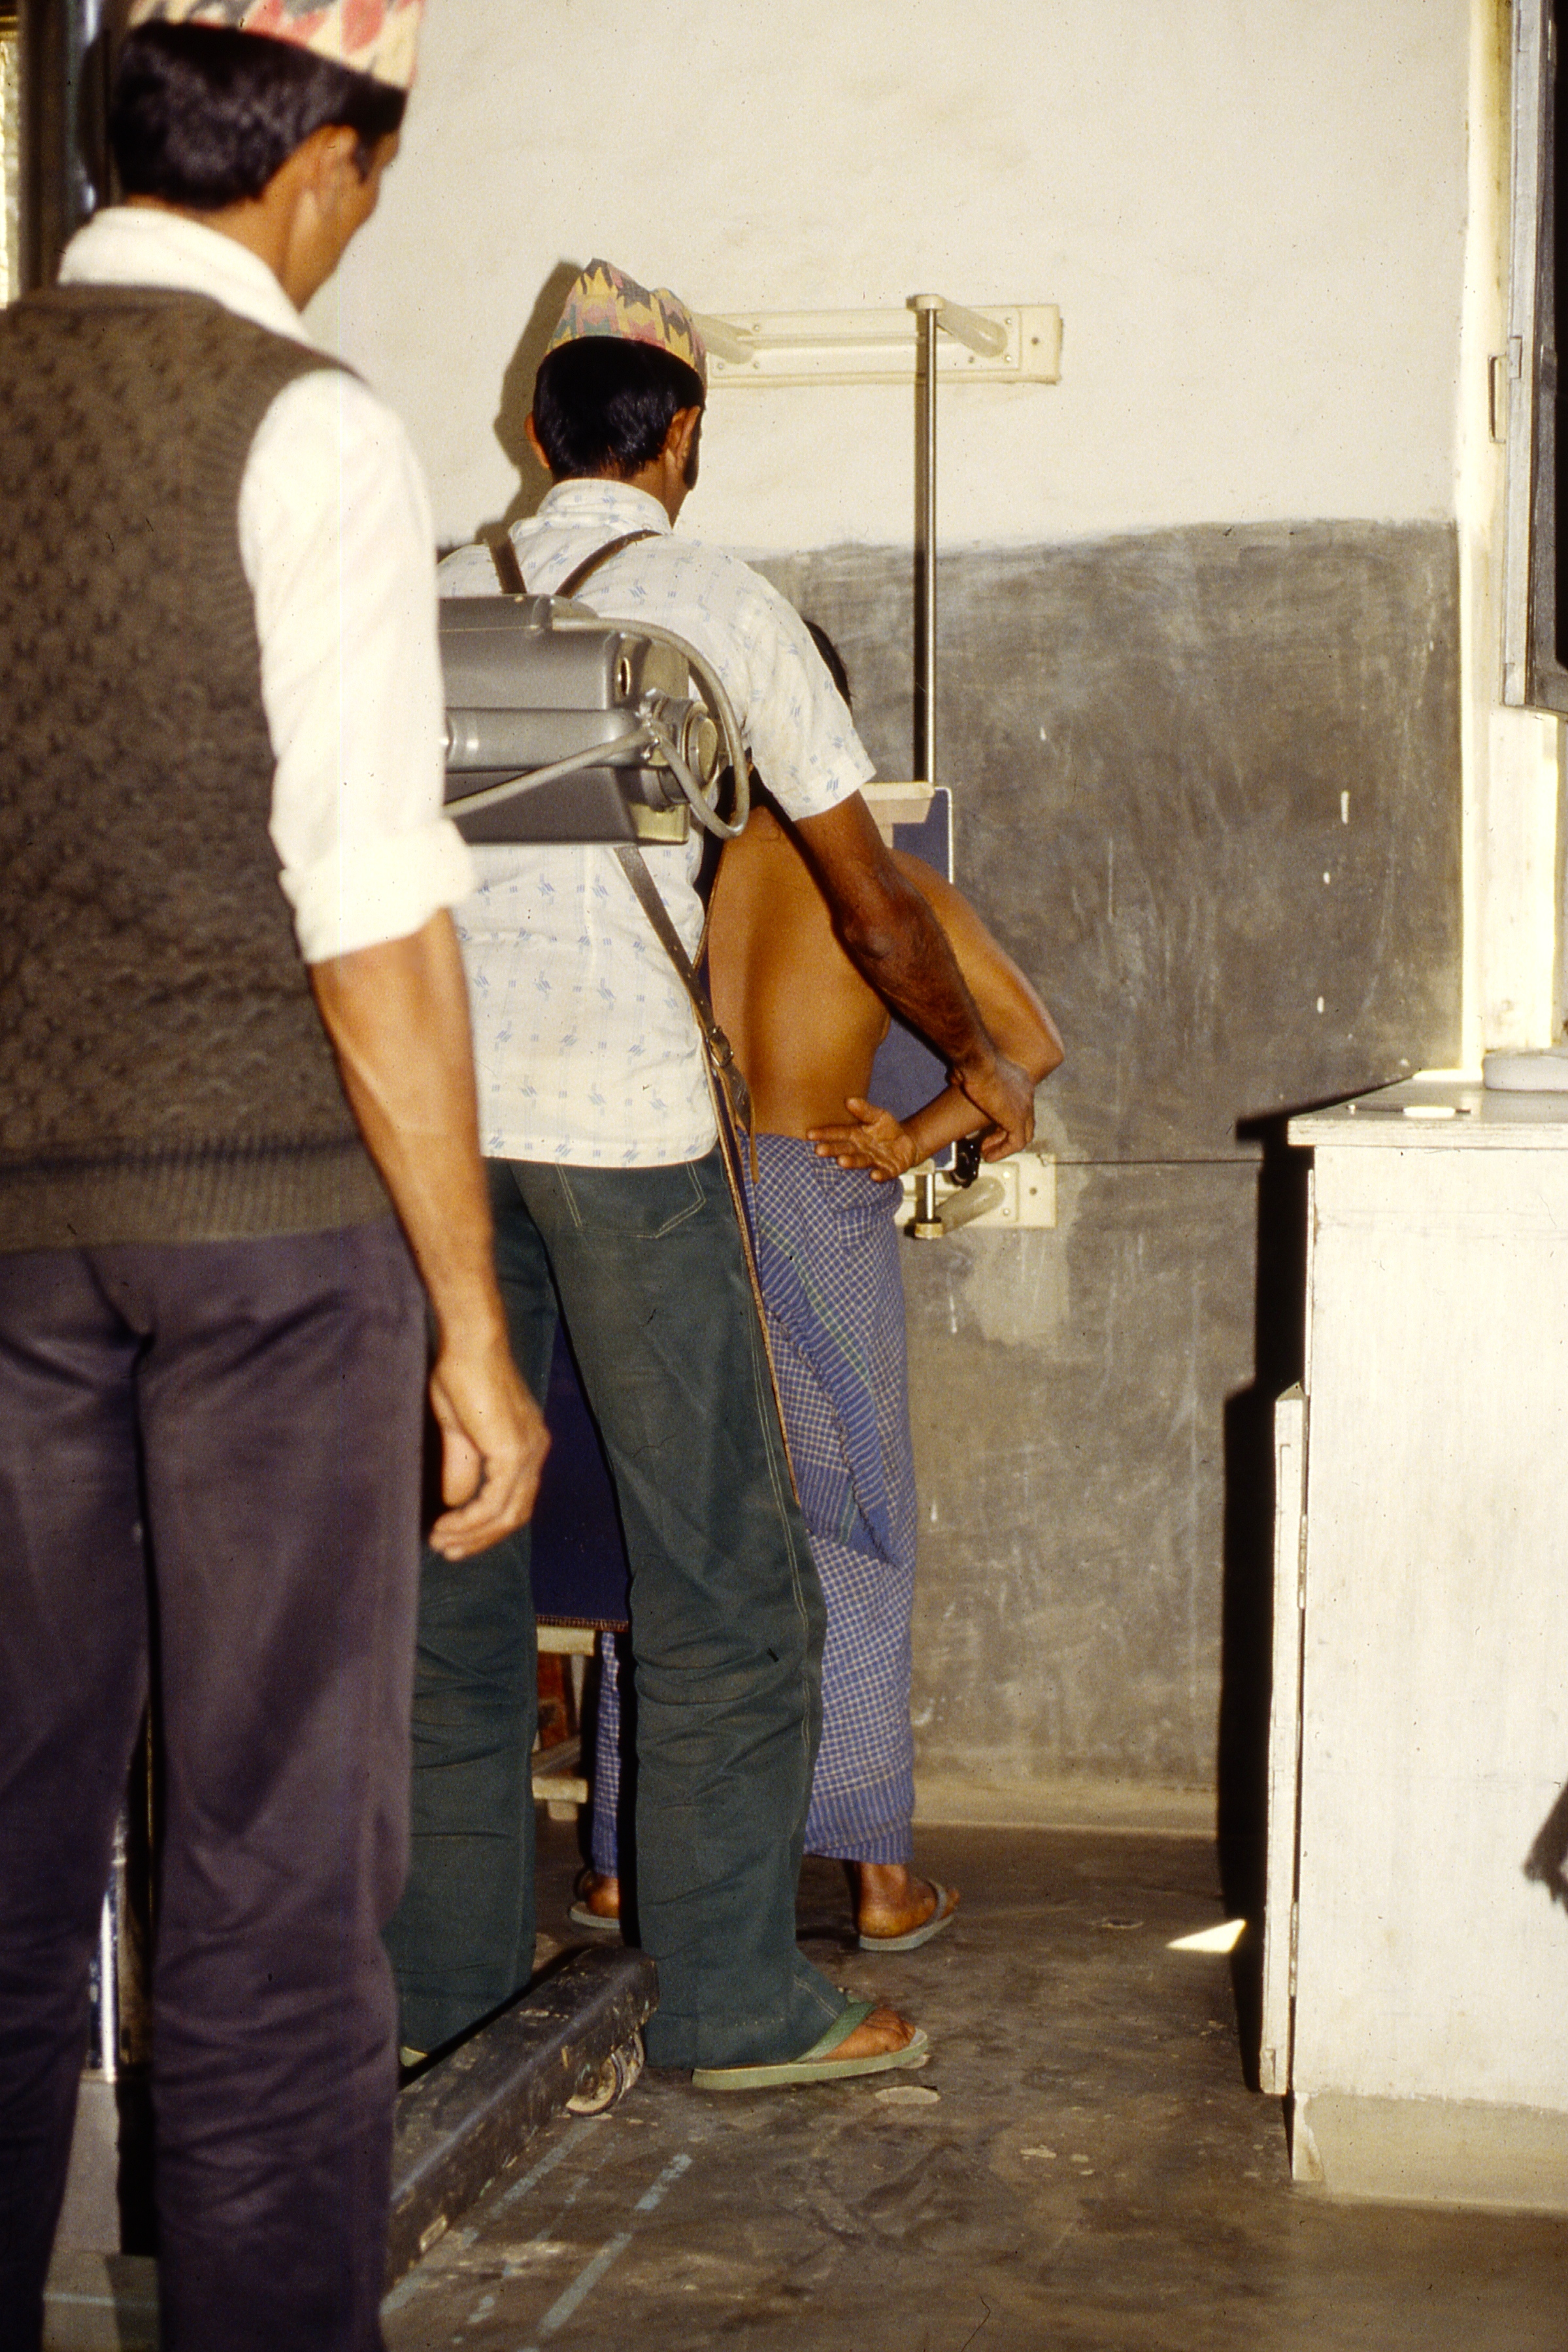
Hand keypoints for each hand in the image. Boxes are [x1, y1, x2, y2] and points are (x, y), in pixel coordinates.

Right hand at [426, 1325, 550, 1559]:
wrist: (471, 1345)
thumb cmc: (462, 1376)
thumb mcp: (459, 1431)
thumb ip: (461, 1467)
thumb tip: (456, 1502)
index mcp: (528, 1445)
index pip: (515, 1500)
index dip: (486, 1525)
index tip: (455, 1537)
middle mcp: (536, 1451)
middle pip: (515, 1514)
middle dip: (480, 1538)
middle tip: (447, 1550)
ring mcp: (529, 1454)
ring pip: (506, 1514)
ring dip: (472, 1534)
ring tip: (441, 1542)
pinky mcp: (513, 1453)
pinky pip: (494, 1502)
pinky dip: (470, 1520)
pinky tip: (447, 1525)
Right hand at [807, 1099, 920, 1180]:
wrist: (907, 1143)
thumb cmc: (887, 1129)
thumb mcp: (877, 1116)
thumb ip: (864, 1110)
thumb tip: (849, 1100)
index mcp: (855, 1136)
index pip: (838, 1133)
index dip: (824, 1134)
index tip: (809, 1134)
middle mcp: (861, 1150)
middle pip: (845, 1149)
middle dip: (832, 1150)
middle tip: (818, 1150)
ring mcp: (874, 1161)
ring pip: (861, 1161)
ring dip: (851, 1162)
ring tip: (841, 1161)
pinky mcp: (889, 1170)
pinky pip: (884, 1173)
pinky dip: (879, 1175)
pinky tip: (873, 1175)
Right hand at [953, 1053, 1035, 1158]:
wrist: (977, 1063)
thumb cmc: (971, 1060)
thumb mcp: (969, 1067)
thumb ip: (967, 1075)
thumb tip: (956, 1078)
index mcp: (1019, 1079)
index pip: (1020, 1104)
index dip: (1004, 1117)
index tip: (991, 1126)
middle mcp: (1026, 1093)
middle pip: (1026, 1120)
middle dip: (1006, 1134)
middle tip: (989, 1142)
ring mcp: (1024, 1107)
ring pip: (1023, 1134)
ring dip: (1003, 1145)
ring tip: (987, 1152)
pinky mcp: (1017, 1119)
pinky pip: (1016, 1143)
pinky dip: (1003, 1151)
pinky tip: (989, 1156)